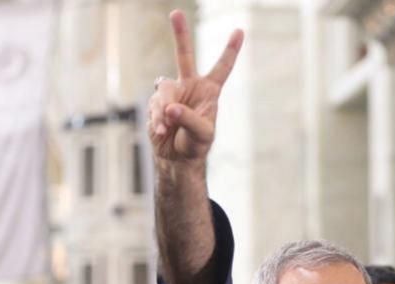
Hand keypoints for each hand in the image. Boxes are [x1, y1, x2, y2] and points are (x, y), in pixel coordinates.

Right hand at [148, 10, 243, 167]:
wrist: (176, 157)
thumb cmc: (196, 145)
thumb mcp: (202, 135)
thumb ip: (190, 119)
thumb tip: (170, 107)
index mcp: (209, 91)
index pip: (222, 67)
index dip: (230, 49)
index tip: (239, 30)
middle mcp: (190, 86)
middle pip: (184, 56)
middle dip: (180, 34)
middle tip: (175, 13)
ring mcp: (172, 93)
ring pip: (164, 90)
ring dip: (164, 110)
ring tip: (166, 128)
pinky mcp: (157, 103)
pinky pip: (154, 106)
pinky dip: (157, 120)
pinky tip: (162, 131)